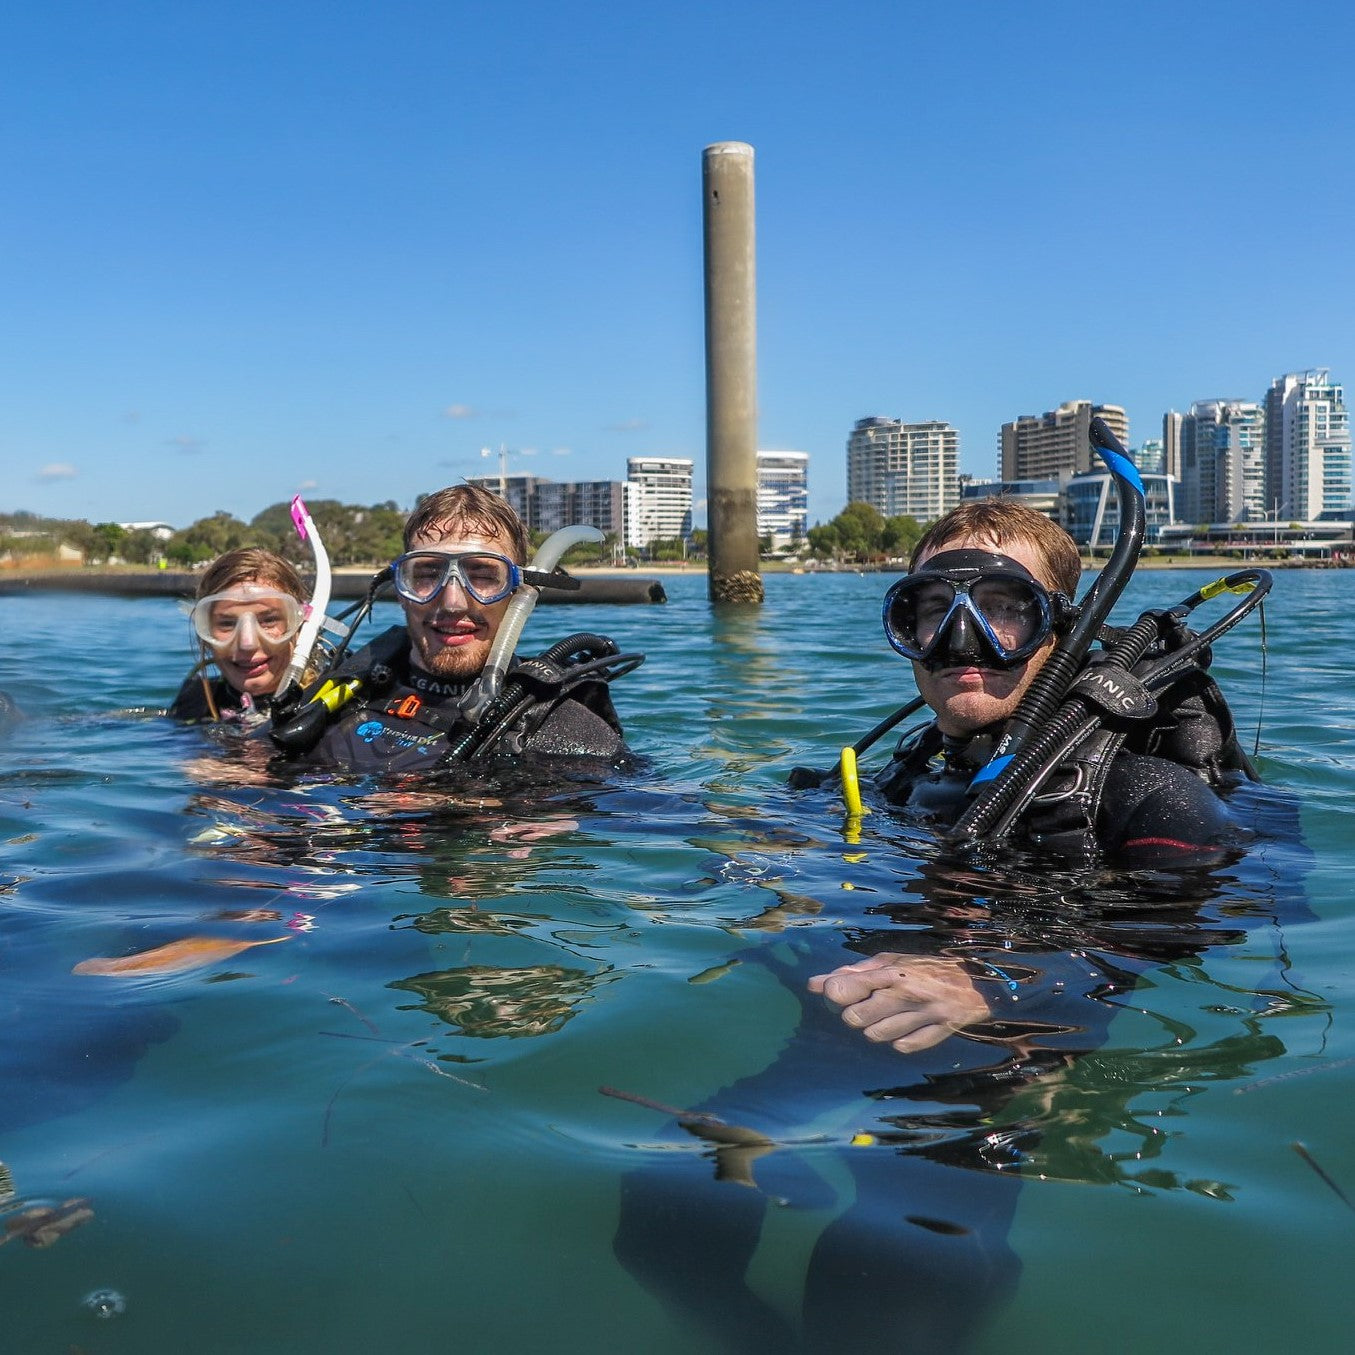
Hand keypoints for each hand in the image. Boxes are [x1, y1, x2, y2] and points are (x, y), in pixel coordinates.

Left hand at [807, 953, 991, 1052]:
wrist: (978, 982)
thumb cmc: (924, 970)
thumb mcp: (890, 962)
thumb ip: (852, 973)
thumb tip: (814, 984)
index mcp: (892, 972)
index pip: (848, 988)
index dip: (833, 994)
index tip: (835, 994)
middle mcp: (906, 992)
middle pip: (856, 1018)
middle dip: (854, 1015)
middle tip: (865, 1008)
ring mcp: (925, 1013)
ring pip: (877, 1035)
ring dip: (874, 1029)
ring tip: (886, 1018)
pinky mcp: (941, 1031)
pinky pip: (905, 1046)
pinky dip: (900, 1041)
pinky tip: (905, 1030)